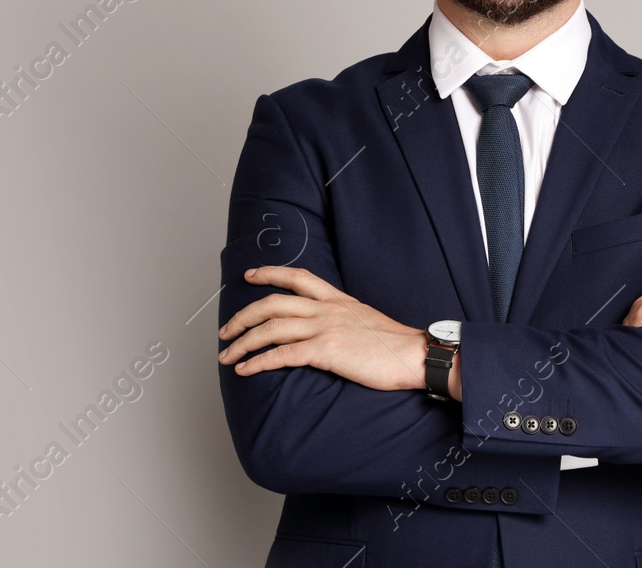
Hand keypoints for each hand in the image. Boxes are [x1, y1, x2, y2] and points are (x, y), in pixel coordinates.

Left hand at [217, 265, 432, 392]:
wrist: (415, 355)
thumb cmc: (394, 345)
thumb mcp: (365, 320)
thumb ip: (342, 319)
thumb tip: (327, 329)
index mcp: (337, 299)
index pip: (297, 277)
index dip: (269, 273)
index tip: (250, 275)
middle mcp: (327, 309)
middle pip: (272, 304)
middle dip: (243, 316)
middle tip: (225, 330)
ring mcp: (325, 328)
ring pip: (271, 328)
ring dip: (243, 342)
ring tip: (227, 355)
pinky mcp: (326, 351)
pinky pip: (282, 354)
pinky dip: (259, 362)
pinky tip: (246, 369)